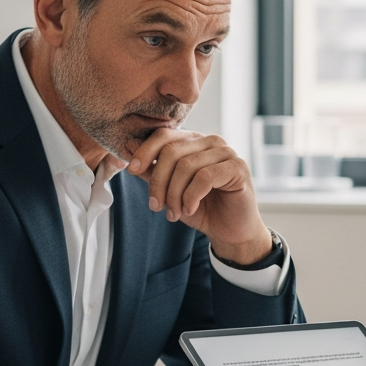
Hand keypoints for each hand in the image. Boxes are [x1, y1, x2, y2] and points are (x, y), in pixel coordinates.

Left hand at [126, 129, 270, 264]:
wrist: (230, 230)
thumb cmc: (202, 208)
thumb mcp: (170, 190)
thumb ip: (152, 170)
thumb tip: (127, 148)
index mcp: (194, 141)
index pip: (164, 135)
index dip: (145, 151)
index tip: (133, 170)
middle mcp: (211, 142)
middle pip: (172, 151)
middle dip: (158, 182)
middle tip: (155, 206)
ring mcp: (227, 153)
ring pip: (186, 166)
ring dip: (174, 194)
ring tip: (174, 214)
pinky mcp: (238, 168)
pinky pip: (205, 177)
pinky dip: (192, 196)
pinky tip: (191, 209)